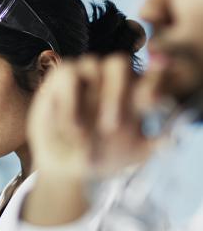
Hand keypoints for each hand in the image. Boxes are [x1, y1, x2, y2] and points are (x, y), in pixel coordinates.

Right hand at [28, 55, 156, 180]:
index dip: (154, 78)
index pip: (149, 75)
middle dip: (117, 92)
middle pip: (119, 64)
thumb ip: (153, 143)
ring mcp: (84, 77)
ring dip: (80, 101)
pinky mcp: (59, 79)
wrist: (67, 167)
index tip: (152, 100)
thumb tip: (171, 138)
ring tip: (82, 132)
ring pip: (93, 63)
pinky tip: (71, 125)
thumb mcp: (133, 154)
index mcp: (133, 92)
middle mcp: (109, 79)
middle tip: (112, 126)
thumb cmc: (103, 157)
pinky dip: (68, 100)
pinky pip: (67, 74)